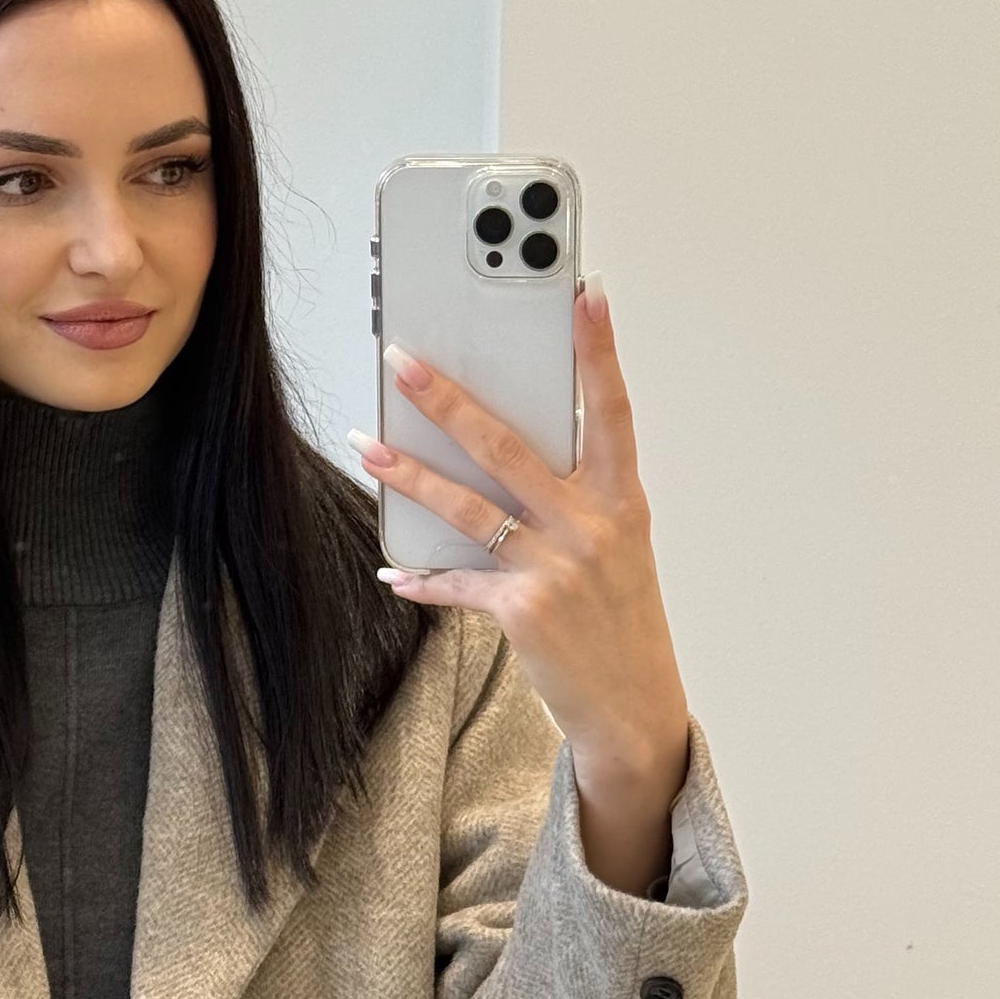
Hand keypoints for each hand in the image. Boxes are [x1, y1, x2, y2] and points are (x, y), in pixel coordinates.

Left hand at [347, 278, 690, 895]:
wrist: (633, 707)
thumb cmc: (619, 620)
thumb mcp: (617, 548)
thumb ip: (575, 498)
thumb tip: (506, 454)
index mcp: (621, 499)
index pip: (612, 410)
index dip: (600, 350)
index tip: (586, 291)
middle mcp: (592, 526)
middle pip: (507, 446)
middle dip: (448, 398)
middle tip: (402, 360)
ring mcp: (557, 568)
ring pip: (467, 506)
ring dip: (408, 474)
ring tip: (366, 445)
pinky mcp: (523, 611)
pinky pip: (458, 583)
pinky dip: (422, 577)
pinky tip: (392, 570)